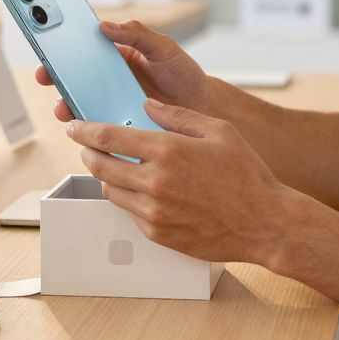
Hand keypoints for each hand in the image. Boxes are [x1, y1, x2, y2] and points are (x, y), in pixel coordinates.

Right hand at [35, 19, 213, 122]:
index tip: (47, 47)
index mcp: (117, 56)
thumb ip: (137, 33)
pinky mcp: (119, 125)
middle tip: (46, 76)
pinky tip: (87, 129)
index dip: (63, 48)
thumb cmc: (184, 75)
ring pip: (81, 104)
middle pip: (75, 78)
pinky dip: (89, 129)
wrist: (204, 108)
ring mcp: (113, 103)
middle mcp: (110, 80)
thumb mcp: (163, 47)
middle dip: (56, 77)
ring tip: (65, 108)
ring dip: (67, 106)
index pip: (84, 50)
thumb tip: (107, 25)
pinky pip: (98, 127)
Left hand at [65, 98, 304, 265]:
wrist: (264, 224)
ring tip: (112, 166)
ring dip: (105, 176)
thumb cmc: (247, 175)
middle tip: (87, 145)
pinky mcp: (157, 233)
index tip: (74, 126)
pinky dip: (127, 198)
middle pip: (100, 165)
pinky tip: (138, 189)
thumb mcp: (219, 131)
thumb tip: (147, 106)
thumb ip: (178, 115)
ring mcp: (154, 212)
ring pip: (110, 191)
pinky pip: (128, 212)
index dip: (84, 130)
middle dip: (88, 152)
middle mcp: (155, 182)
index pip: (108, 137)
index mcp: (168, 151)